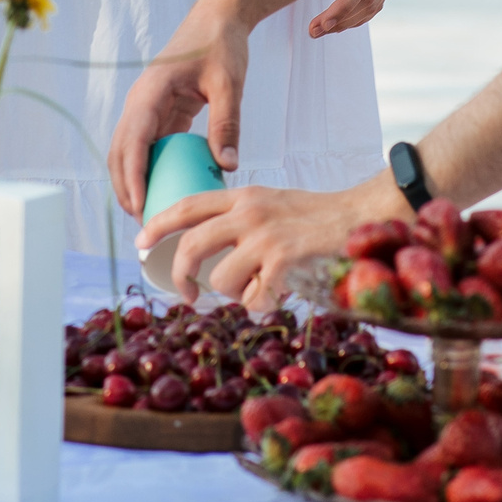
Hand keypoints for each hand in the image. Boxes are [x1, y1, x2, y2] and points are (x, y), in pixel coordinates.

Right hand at [108, 8, 250, 214]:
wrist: (219, 18)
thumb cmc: (221, 44)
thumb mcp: (228, 84)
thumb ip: (226, 125)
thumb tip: (228, 167)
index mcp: (151, 91)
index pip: (132, 140)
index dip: (133, 177)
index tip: (141, 207)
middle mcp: (140, 101)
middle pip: (120, 151)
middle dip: (126, 188)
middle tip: (143, 223)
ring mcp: (146, 107)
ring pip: (128, 151)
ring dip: (132, 182)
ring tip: (148, 214)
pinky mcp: (158, 112)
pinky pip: (146, 146)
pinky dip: (148, 170)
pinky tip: (162, 192)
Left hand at [144, 179, 405, 311]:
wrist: (361, 216)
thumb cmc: (319, 217)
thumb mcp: (273, 205)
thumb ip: (242, 219)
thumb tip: (213, 256)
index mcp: (244, 196)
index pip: (188, 204)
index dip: (158, 222)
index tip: (140, 240)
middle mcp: (249, 212)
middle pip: (191, 244)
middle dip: (180, 275)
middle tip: (185, 294)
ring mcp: (265, 236)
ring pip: (221, 280)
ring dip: (236, 295)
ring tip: (260, 288)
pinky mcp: (282, 260)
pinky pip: (254, 299)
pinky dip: (263, 305)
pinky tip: (280, 294)